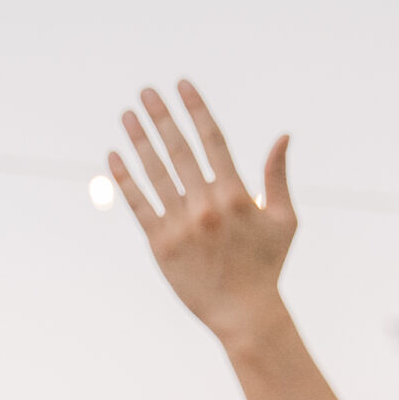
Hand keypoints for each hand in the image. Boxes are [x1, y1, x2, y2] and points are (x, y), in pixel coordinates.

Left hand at [110, 81, 294, 345]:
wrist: (244, 315)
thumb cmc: (266, 266)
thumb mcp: (283, 220)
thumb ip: (277, 176)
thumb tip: (282, 136)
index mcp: (236, 193)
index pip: (212, 139)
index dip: (195, 108)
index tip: (181, 85)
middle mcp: (206, 205)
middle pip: (179, 149)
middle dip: (161, 116)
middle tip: (146, 91)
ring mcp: (182, 225)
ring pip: (155, 173)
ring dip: (139, 140)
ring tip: (127, 115)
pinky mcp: (161, 246)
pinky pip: (139, 205)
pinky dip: (125, 179)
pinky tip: (114, 155)